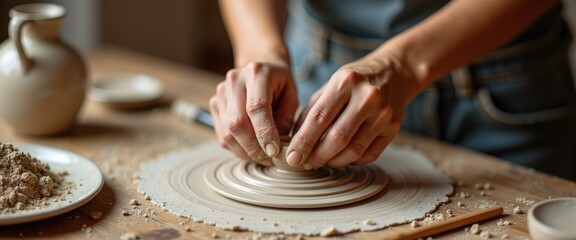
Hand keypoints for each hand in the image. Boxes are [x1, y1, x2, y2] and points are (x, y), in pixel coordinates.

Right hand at [209, 62, 297, 165]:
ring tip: (261, 157)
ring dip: (244, 151)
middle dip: (253, 147)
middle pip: (237, 122)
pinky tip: (250, 149)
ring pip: (227, 132)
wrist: (261, 68)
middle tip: (268, 159)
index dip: (264, 132)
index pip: (256, 107)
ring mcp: (221, 92)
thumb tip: (276, 148)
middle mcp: (234, 80)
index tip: (274, 151)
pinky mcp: (215, 105)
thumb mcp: (291, 97)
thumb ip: (285, 120)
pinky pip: (222, 135)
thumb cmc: (280, 84)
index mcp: (257, 72)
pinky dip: (236, 148)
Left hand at [287, 56, 419, 168]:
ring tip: (321, 161)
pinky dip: (351, 161)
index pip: (319, 118)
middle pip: (337, 138)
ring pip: (353, 150)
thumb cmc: (355, 81)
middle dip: (317, 156)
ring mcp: (383, 114)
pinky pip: (369, 155)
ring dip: (333, 161)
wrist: (395, 73)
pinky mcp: (394, 128)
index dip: (303, 141)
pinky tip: (341, 157)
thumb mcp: (331, 84)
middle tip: (304, 163)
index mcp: (345, 82)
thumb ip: (313, 110)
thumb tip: (295, 141)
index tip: (292, 157)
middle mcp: (367, 97)